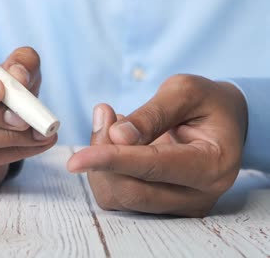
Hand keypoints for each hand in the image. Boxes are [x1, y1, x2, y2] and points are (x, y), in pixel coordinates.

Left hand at [67, 74, 247, 216]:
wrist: (222, 123)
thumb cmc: (207, 104)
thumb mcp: (185, 92)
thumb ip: (152, 114)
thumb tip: (117, 136)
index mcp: (211, 165)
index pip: (153, 168)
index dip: (112, 161)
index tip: (75, 160)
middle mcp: (197, 195)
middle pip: (131, 190)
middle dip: (103, 154)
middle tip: (104, 114)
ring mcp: (178, 205)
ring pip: (119, 197)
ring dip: (101, 160)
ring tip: (113, 122)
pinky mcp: (159, 206)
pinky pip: (118, 195)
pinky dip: (105, 169)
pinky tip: (116, 142)